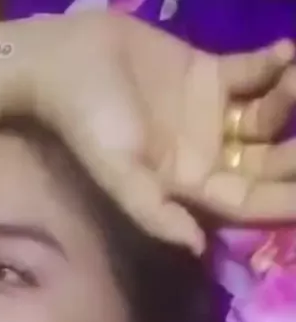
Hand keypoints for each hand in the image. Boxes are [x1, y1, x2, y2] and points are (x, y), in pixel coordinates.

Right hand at [0, 11, 295, 251]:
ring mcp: (212, 116)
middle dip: (295, 154)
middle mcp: (208, 157)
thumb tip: (197, 250)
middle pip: (265, 164)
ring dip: (287, 99)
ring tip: (292, 76)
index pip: (247, 202)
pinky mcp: (210, 75)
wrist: (66, 61)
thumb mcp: (118, 174)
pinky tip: (285, 53)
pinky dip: (274, 65)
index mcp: (190, 187)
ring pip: (267, 117)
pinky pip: (253, 75)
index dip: (283, 201)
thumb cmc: (88, 124)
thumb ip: (155, 212)